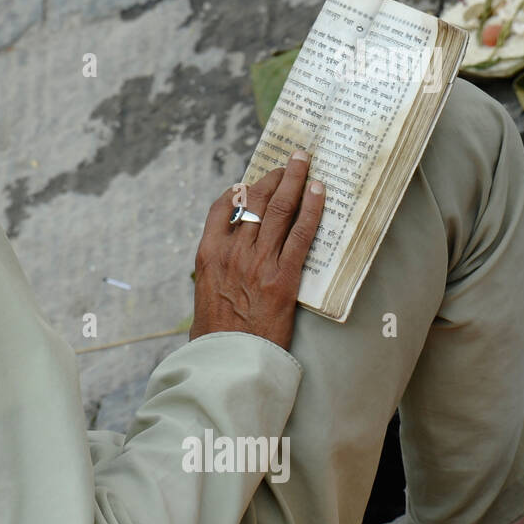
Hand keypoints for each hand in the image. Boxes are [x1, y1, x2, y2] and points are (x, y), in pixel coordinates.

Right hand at [188, 151, 324, 351]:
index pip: (223, 207)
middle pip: (253, 200)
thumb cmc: (214, 335)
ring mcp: (257, 262)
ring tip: (303, 163)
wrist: (227, 362)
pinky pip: (300, 234)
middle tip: (289, 162)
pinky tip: (318, 191)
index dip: (240, 189)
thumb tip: (228, 265)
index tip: (252, 181)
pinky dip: (311, 208)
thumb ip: (216, 272)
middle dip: (272, 176)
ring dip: (293, 180)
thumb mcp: (204, 295)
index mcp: (208, 254)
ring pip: (277, 209)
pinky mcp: (283, 277)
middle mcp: (231, 251)